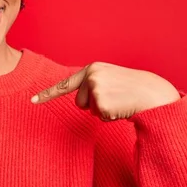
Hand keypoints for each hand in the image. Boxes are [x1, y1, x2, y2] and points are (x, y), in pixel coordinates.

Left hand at [31, 62, 180, 120]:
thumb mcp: (111, 78)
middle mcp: (92, 76)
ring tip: (119, 101)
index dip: (47, 94)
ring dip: (102, 110)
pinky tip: (122, 107)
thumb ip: (93, 84)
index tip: (32, 101)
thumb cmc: (132, 88)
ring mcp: (97, 89)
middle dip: (94, 105)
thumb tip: (80, 102)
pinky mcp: (103, 103)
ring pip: (88, 110)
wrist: (154, 94)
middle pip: (79, 102)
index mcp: (92, 69)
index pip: (66, 84)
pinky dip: (110, 116)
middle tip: (114, 98)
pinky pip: (100, 118)